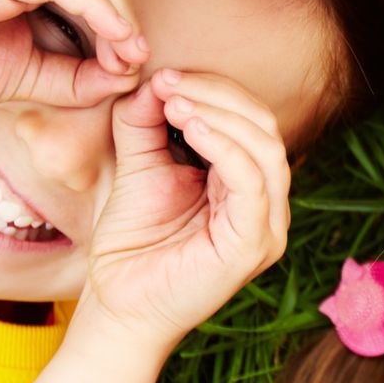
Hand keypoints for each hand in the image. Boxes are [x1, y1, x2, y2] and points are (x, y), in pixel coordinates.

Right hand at [0, 0, 145, 109]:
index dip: (120, 7)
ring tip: (131, 50)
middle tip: (137, 54)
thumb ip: (73, 76)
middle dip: (125, 4)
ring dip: (117, 7)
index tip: (133, 57)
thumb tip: (127, 77)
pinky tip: (111, 39)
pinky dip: (94, 6)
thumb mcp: (22, 76)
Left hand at [80, 70, 290, 346]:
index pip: (249, 120)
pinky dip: (226, 147)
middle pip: (263, 126)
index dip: (213, 89)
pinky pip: (253, 183)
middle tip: (169, 82)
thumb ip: (145, 123)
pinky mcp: (254, 245)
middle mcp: (266, 203)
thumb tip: (154, 79)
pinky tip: (191, 128)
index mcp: (246, 183)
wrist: (116, 306)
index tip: (165, 76)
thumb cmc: (131, 244)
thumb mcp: (138, 167)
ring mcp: (267, 225)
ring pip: (265, 149)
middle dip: (217, 95)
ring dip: (220, 115)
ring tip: (176, 104)